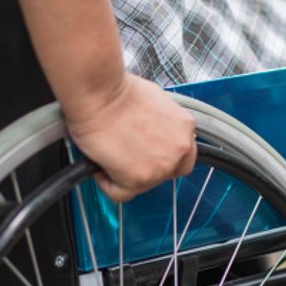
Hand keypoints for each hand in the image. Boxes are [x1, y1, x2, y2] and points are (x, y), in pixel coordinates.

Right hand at [66, 74, 196, 201]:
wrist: (100, 95)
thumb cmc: (118, 92)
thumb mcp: (155, 101)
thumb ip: (162, 123)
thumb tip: (151, 133)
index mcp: (185, 127)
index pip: (184, 155)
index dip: (163, 156)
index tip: (149, 154)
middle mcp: (179, 149)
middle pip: (167, 173)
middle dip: (147, 167)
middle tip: (127, 157)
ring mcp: (161, 166)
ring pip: (144, 185)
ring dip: (125, 175)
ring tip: (110, 156)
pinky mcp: (138, 179)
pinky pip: (120, 193)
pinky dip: (108, 184)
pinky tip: (101, 166)